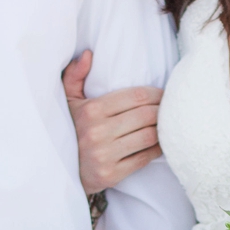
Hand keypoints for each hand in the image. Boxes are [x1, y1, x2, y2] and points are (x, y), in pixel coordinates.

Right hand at [63, 49, 163, 192]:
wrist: (60, 170)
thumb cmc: (69, 130)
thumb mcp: (67, 101)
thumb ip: (75, 75)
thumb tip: (88, 54)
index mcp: (91, 110)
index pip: (137, 97)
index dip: (156, 94)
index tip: (164, 94)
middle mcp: (98, 132)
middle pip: (146, 116)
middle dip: (162, 110)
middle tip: (170, 108)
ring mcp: (104, 155)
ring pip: (149, 136)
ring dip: (162, 129)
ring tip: (166, 124)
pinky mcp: (111, 174)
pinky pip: (144, 158)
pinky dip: (157, 149)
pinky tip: (159, 143)